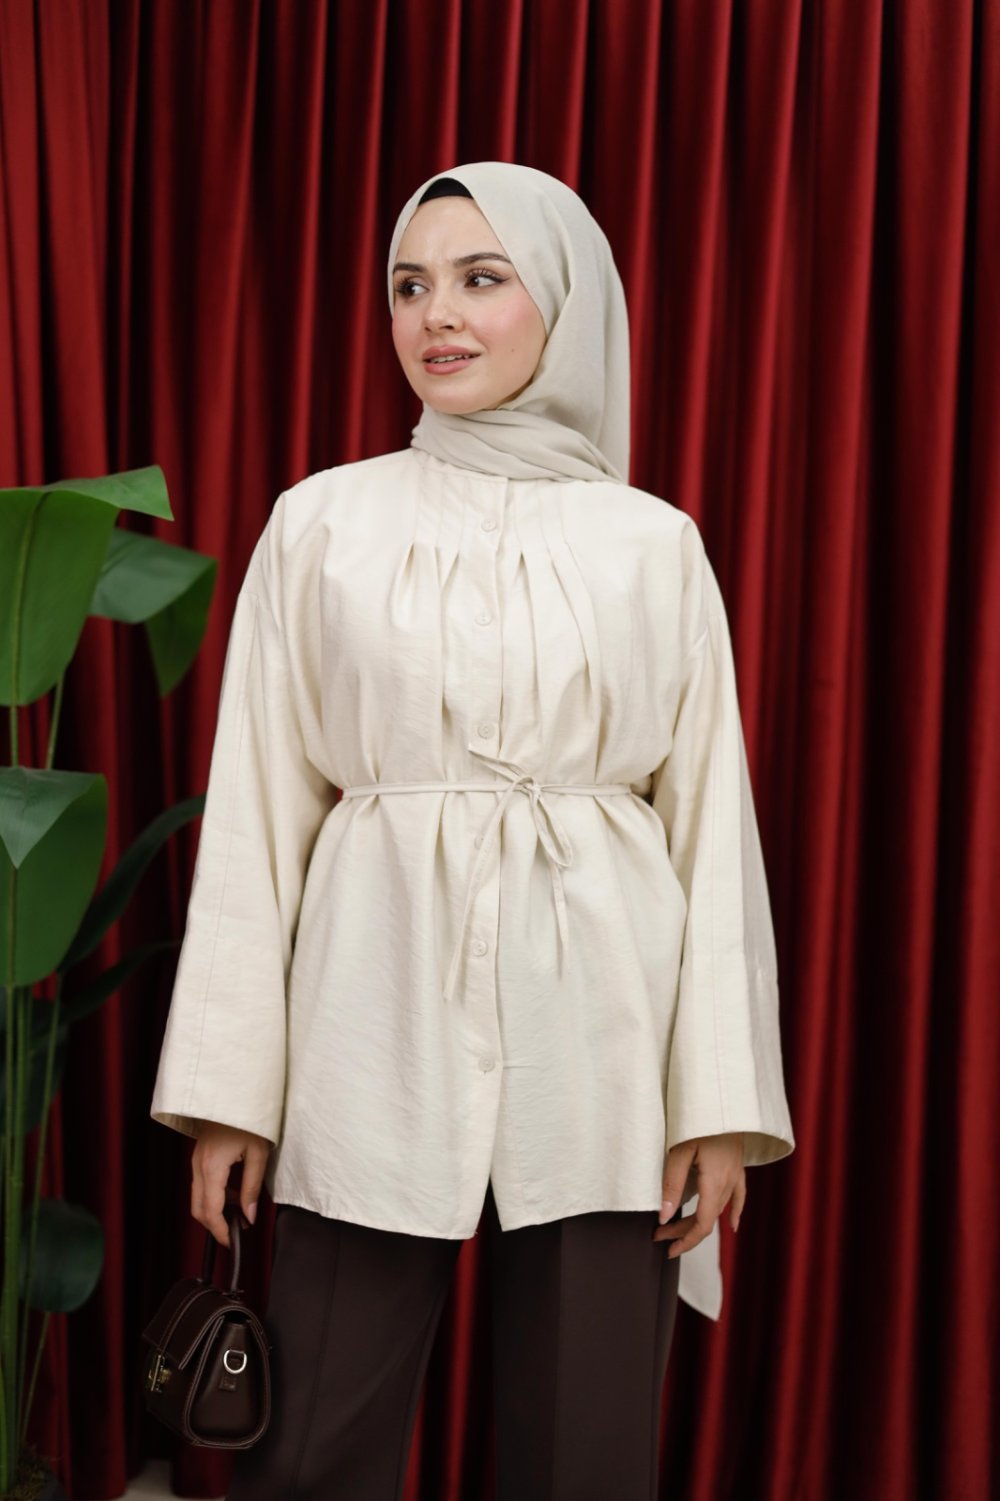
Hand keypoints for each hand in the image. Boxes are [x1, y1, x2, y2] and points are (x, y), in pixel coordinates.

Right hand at [191, 1121, 270, 1247]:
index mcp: (212, 1168)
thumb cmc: (248, 1117)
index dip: (220, 1231)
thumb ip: (252, 1187)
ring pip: (198, 1198)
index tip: (231, 1242)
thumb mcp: (258, 1153)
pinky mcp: (199, 1156)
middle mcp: (199, 1166)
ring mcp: (196, 1161)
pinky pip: (201, 1184)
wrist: (233, 1093)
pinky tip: (234, 1193)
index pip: (211, 1211)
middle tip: (235, 1232)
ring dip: (214, 1210)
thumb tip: (249, 1215)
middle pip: (198, 1209)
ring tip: (240, 1212)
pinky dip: (214, 1195)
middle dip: (214, 1226)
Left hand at [652, 1132, 745, 1255]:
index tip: (667, 1249)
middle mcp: (729, 1184)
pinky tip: (733, 1225)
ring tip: (675, 1227)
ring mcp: (736, 1176)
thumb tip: (663, 1218)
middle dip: (683, 1232)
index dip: (685, 1241)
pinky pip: (739, 1196)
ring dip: (697, 1221)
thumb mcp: (679, 1151)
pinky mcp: (738, 1167)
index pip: (703, 1225)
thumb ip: (671, 1185)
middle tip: (659, 1236)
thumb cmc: (699, 1121)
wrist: (725, 1100)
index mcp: (715, 1183)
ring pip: (718, 1209)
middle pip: (708, 1219)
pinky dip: (735, 1212)